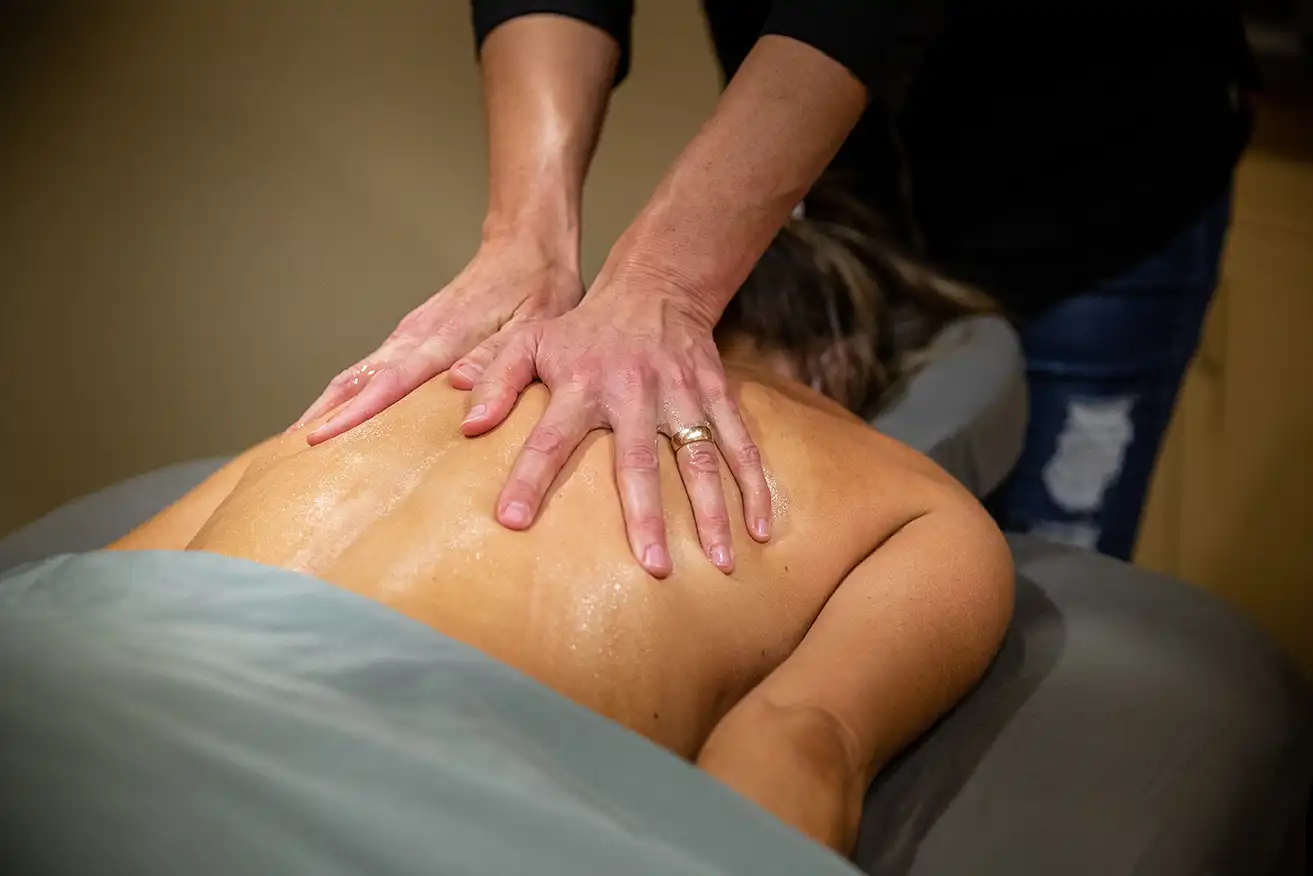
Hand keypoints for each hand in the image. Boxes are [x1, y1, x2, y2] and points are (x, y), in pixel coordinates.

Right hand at [292, 236, 581, 443]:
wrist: (525, 245)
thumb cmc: (537, 288)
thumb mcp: (534, 325)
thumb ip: (498, 359)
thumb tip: (458, 390)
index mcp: (443, 336)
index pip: (389, 381)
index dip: (354, 413)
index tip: (318, 438)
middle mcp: (415, 334)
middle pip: (355, 380)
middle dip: (321, 417)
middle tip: (288, 459)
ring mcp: (409, 334)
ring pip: (355, 375)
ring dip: (326, 407)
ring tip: (298, 449)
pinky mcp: (411, 338)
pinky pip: (369, 371)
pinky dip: (346, 396)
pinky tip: (335, 421)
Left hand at [458, 280, 772, 577]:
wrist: (653, 288)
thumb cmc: (582, 329)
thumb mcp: (529, 340)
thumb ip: (494, 380)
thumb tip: (466, 424)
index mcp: (580, 384)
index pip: (548, 438)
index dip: (528, 478)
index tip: (512, 521)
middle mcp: (632, 393)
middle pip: (639, 461)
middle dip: (647, 515)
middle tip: (653, 567)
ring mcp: (680, 395)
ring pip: (700, 457)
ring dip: (712, 511)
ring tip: (720, 562)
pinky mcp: (716, 395)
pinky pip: (740, 443)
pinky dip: (755, 485)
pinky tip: (760, 529)